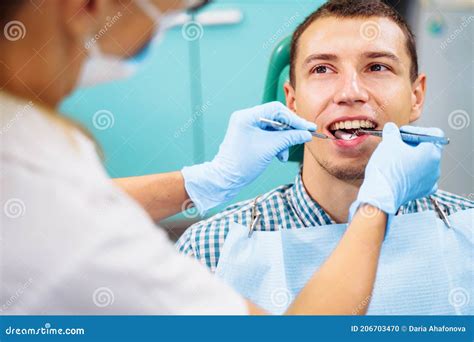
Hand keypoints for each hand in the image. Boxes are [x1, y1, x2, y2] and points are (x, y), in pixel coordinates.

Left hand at [181, 102, 315, 213]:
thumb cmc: (244, 163)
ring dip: (282, 141)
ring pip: (273, 129)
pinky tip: (278, 156)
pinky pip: (267, 136)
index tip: (308, 128)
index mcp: (247, 116)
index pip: (276, 109)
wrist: (226, 180)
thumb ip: (289, 138)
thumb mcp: (270, 148)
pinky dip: (275, 145)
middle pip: (275, 118)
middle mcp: (246, 118)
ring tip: (282, 156)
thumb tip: (306, 134)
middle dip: (288, 132)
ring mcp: (247, 127)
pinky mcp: (249, 136)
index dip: (294, 119)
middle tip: (302, 139)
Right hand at [349, 122, 443, 220]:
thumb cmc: (387, 170)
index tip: (403, 133)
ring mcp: (430, 181)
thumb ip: (392, 133)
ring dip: (413, 158)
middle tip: (397, 144)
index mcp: (431, 153)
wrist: (381, 195)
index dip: (417, 130)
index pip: (433, 134)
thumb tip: (391, 128)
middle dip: (413, 144)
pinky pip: (422, 178)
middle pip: (429, 148)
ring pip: (425, 164)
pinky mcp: (422, 191)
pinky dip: (414, 173)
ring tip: (397, 158)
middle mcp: (435, 167)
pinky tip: (403, 172)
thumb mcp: (388, 144)